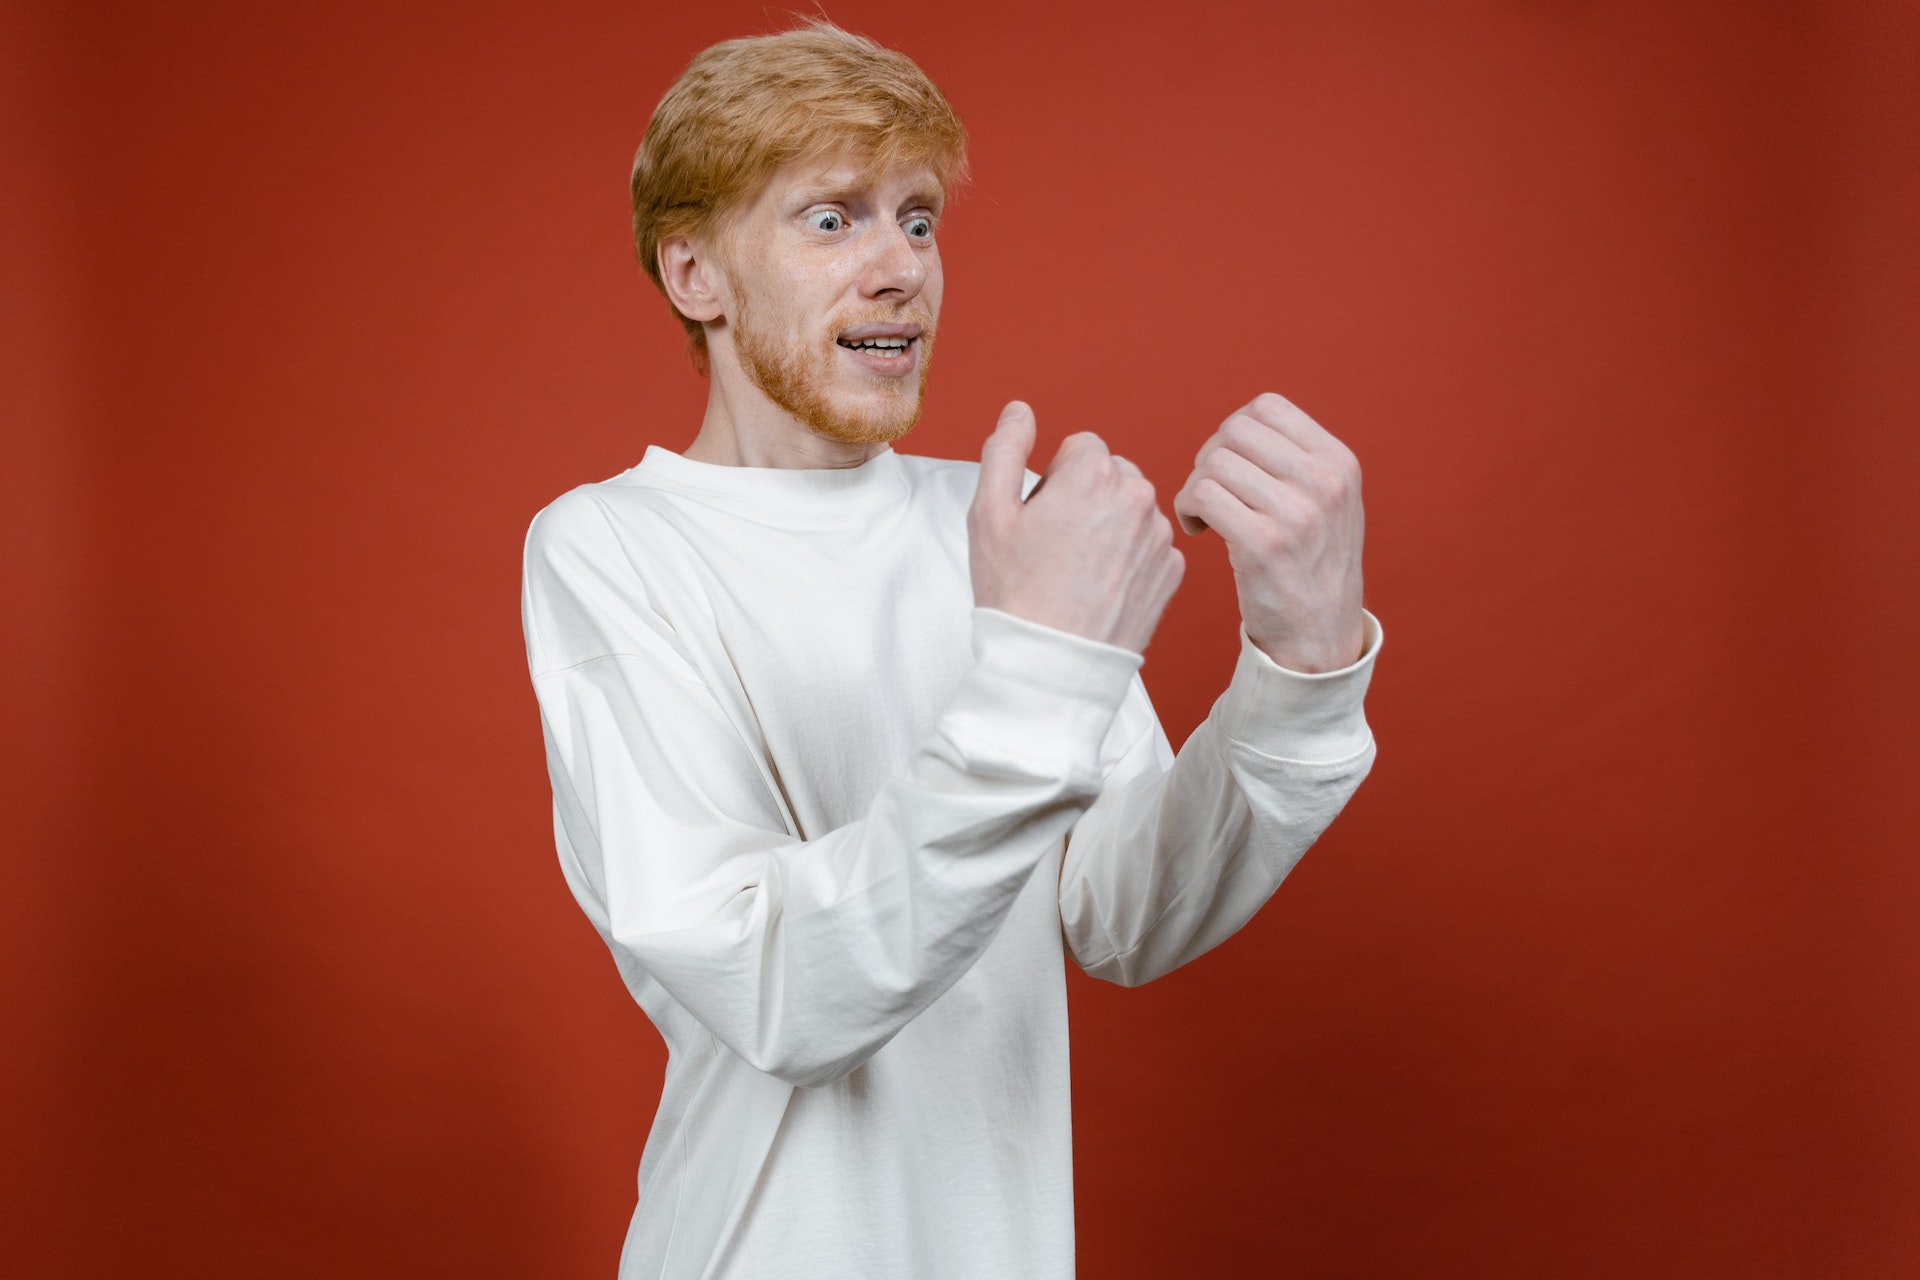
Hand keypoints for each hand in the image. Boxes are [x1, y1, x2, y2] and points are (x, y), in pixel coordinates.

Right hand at [969, 401, 1184, 653]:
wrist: (1050, 664)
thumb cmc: (1014, 592)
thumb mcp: (989, 513)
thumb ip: (1005, 449)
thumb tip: (1019, 410)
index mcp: (1093, 474)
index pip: (1081, 447)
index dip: (1054, 479)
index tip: (1041, 516)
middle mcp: (1137, 496)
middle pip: (1111, 474)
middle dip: (1087, 496)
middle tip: (1056, 544)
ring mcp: (1160, 536)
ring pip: (1133, 509)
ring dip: (1111, 526)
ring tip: (1078, 570)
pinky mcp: (1172, 571)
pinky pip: (1150, 546)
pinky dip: (1129, 558)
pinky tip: (1102, 587)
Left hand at [1173, 393, 1364, 672]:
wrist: (1320, 637)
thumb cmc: (1312, 565)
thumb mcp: (1329, 502)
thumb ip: (1298, 459)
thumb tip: (1240, 424)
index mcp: (1340, 463)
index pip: (1268, 408)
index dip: (1234, 432)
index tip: (1230, 466)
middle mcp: (1324, 482)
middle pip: (1235, 431)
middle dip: (1209, 457)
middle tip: (1210, 492)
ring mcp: (1296, 513)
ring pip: (1213, 463)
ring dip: (1195, 486)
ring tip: (1203, 514)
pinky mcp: (1263, 545)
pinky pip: (1202, 496)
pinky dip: (1187, 508)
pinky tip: (1197, 530)